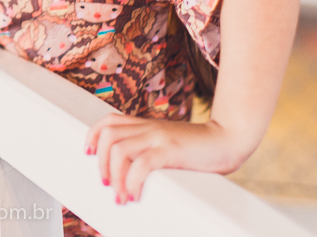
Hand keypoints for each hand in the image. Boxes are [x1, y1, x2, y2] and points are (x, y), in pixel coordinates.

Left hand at [83, 114, 245, 203]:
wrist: (228, 139)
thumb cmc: (199, 148)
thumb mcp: (168, 143)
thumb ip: (149, 148)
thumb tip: (129, 170)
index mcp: (146, 124)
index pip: (108, 121)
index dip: (92, 136)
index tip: (87, 154)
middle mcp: (148, 127)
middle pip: (108, 136)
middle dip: (100, 163)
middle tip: (107, 184)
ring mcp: (158, 136)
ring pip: (119, 149)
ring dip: (114, 175)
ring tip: (120, 195)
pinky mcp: (170, 150)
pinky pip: (141, 163)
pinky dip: (132, 181)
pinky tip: (135, 195)